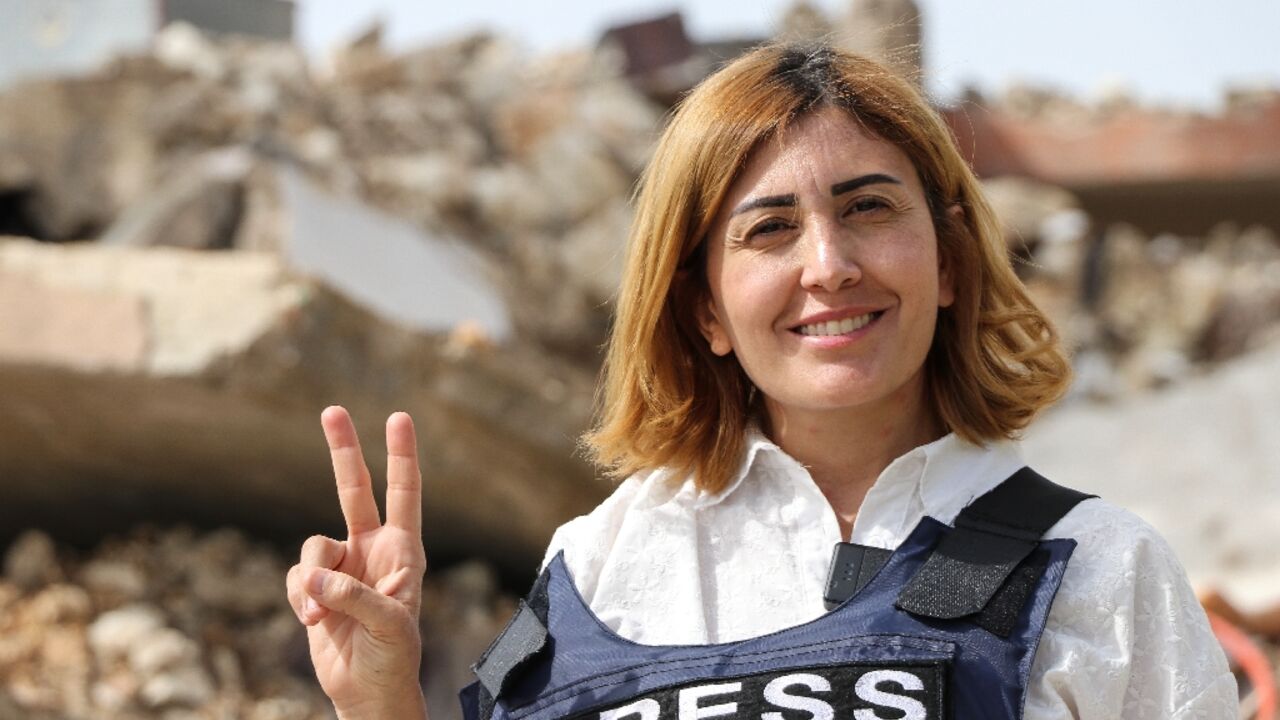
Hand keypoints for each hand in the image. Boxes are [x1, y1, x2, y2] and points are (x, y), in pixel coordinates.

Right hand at [285, 406, 428, 718]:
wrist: (368, 691)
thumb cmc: (393, 657)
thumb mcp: (388, 625)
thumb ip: (352, 595)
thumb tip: (313, 575)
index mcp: (403, 551)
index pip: (405, 493)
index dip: (402, 456)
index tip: (398, 417)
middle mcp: (373, 549)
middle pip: (354, 490)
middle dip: (343, 451)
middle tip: (332, 409)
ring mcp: (342, 567)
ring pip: (313, 545)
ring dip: (312, 578)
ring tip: (322, 614)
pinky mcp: (315, 588)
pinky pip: (297, 577)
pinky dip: (300, 597)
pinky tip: (314, 621)